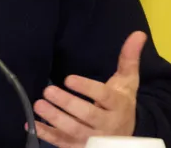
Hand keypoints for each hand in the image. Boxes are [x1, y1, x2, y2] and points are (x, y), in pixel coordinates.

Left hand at [27, 31, 146, 147]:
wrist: (126, 137)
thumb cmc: (121, 104)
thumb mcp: (127, 83)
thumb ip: (129, 59)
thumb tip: (138, 33)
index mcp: (118, 105)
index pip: (104, 96)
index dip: (86, 88)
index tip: (68, 78)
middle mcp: (107, 125)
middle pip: (88, 115)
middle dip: (67, 103)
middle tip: (48, 90)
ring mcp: (93, 139)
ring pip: (74, 131)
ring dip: (54, 119)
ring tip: (38, 104)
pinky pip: (63, 143)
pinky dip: (47, 135)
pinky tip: (32, 124)